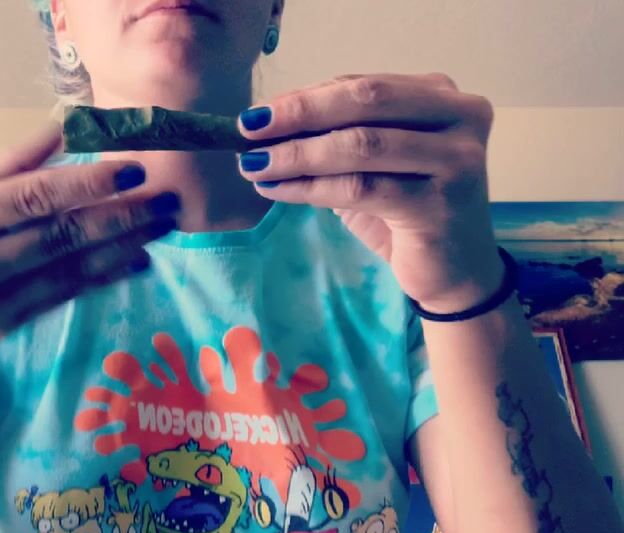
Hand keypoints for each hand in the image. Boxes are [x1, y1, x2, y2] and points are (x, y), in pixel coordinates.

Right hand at [0, 126, 178, 371]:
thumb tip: (56, 131)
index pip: (30, 196)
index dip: (85, 182)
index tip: (131, 168)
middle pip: (57, 233)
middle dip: (119, 214)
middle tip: (165, 199)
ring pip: (67, 267)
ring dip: (121, 245)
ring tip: (160, 226)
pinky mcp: (2, 328)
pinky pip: (62, 296)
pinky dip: (101, 277)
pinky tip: (134, 261)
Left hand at [237, 73, 503, 312]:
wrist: (454, 272)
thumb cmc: (406, 210)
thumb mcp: (373, 162)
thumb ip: (338, 134)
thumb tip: (267, 121)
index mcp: (441, 96)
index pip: (362, 84)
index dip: (306, 95)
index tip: (259, 111)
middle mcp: (460, 117)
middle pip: (365, 101)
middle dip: (299, 113)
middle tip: (248, 128)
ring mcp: (457, 159)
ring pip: (360, 145)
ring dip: (297, 154)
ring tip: (254, 164)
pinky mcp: (440, 204)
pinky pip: (360, 187)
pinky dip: (309, 187)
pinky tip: (276, 189)